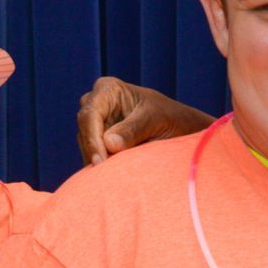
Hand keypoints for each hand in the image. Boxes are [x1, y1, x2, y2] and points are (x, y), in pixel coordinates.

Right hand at [75, 76, 213, 164]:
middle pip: (84, 131)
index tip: (101, 161)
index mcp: (108, 89)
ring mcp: (95, 124)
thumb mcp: (156, 120)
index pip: (90, 114)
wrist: (182, 129)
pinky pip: (93, 157)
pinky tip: (114, 177)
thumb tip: (108, 144)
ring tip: (116, 177)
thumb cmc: (171, 118)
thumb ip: (133, 130)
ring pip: (87, 147)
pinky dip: (103, 167)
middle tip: (107, 175)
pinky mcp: (99, 142)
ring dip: (100, 162)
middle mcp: (96, 104)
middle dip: (94, 153)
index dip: (92, 139)